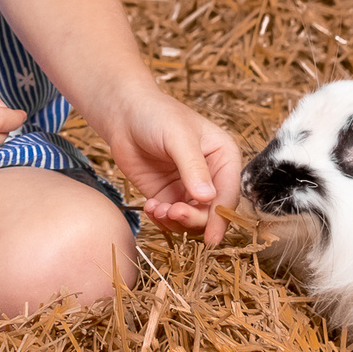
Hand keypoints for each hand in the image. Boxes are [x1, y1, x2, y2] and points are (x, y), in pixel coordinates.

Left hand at [98, 86, 242, 243]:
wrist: (124, 114)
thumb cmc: (156, 115)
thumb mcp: (178, 137)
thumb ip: (193, 168)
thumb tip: (207, 198)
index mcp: (224, 157)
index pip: (228, 194)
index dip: (221, 217)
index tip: (212, 237)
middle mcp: (211, 175)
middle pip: (212, 212)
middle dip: (193, 218)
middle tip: (172, 212)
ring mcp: (189, 188)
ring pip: (192, 219)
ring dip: (175, 221)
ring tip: (156, 209)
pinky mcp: (168, 196)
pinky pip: (171, 218)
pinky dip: (162, 219)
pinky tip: (150, 207)